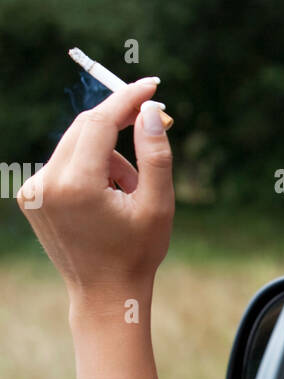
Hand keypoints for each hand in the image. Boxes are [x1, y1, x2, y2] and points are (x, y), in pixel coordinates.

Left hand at [17, 79, 174, 303]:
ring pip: (76, 145)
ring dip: (107, 155)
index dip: (126, 99)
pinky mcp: (31, 196)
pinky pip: (65, 163)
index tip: (150, 85)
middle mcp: (47, 183)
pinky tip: (105, 199)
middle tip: (151, 124)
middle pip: (85, 128)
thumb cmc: (136, 252)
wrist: (104, 294)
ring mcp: (34, 190)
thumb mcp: (158, 203)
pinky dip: (89, 168)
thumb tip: (148, 110)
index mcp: (77, 185)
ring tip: (127, 192)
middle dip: (119, 124)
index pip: (99, 122)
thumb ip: (155, 153)